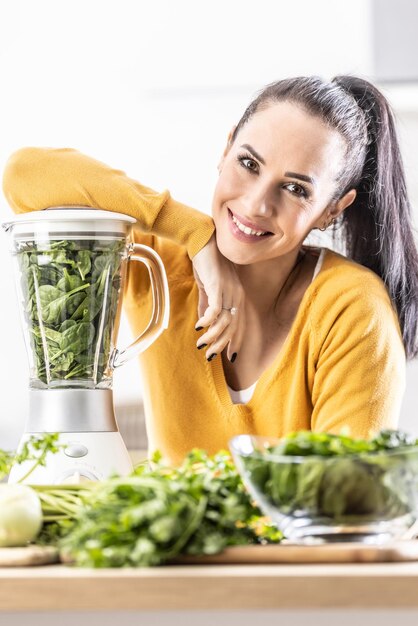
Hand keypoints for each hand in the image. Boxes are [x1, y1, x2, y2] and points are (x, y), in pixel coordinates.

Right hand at [192, 234, 244, 361]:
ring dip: (212, 336)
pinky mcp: (218, 286)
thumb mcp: (208, 288)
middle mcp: (237, 296)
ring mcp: (229, 291)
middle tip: (209, 356)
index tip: (229, 357)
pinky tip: (199, 327)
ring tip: (201, 345)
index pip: (239, 325)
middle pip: (233, 327)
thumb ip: (207, 305)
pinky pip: (215, 310)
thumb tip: (204, 322)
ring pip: (224, 322)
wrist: (203, 242)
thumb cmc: (206, 264)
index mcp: (237, 297)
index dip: (234, 342)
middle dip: (221, 345)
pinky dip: (207, 321)